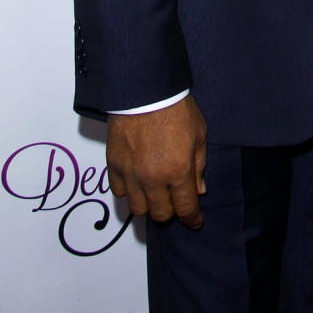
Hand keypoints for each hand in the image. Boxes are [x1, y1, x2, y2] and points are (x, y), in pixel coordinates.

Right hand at [106, 95, 206, 226]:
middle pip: (161, 214)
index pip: (185, 209)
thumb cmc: (176, 109)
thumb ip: (199, 165)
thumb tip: (198, 190)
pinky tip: (137, 180)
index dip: (192, 219)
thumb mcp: (199, 134)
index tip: (195, 221)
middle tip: (175, 201)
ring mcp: (131, 175)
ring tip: (156, 193)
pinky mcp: (114, 166)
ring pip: (138, 209)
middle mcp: (153, 179)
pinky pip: (120, 192)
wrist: (146, 91)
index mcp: (178, 172)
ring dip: (149, 205)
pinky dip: (129, 191)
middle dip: (171, 211)